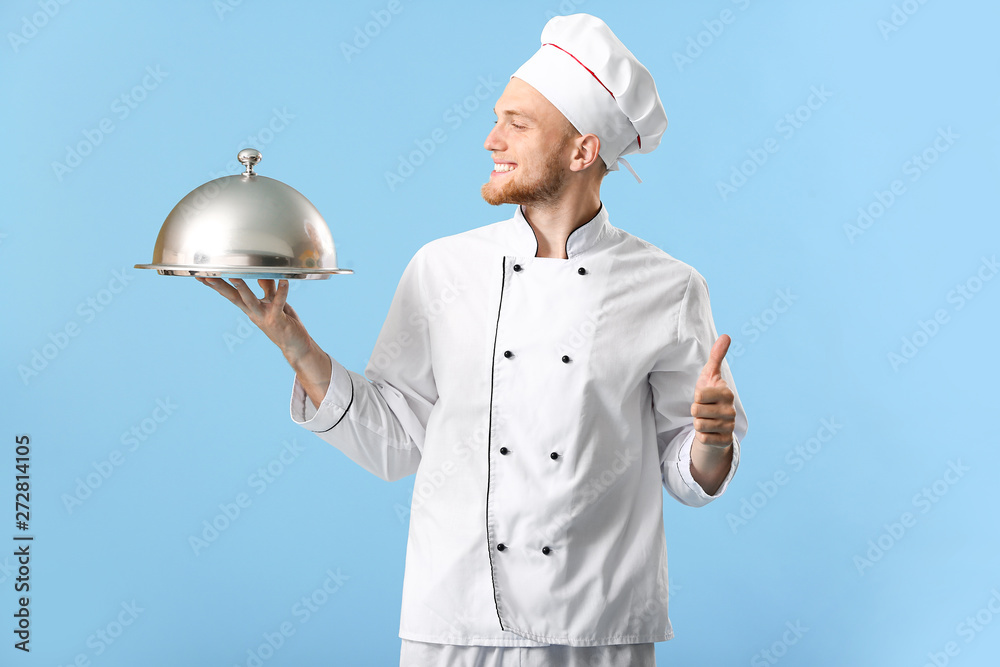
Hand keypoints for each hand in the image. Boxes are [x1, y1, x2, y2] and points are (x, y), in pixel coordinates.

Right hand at [196, 278, 311, 362]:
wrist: (296, 345)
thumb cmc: (285, 322)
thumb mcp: (274, 302)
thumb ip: (268, 288)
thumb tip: (261, 274)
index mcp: (251, 308)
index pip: (231, 294)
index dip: (217, 286)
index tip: (202, 276)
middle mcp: (254, 313)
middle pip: (234, 297)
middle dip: (220, 287)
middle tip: (207, 276)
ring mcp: (264, 316)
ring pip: (250, 301)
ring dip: (242, 289)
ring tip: (234, 277)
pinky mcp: (277, 319)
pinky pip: (279, 303)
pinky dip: (282, 291)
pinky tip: (284, 281)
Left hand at [690, 334, 735, 448]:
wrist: (714, 422)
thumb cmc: (709, 395)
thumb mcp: (710, 375)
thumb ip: (716, 356)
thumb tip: (726, 335)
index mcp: (727, 393)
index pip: (699, 395)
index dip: (696, 397)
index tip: (703, 397)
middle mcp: (731, 411)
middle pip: (696, 411)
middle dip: (695, 411)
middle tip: (703, 410)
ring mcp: (729, 427)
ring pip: (699, 425)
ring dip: (698, 423)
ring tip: (705, 419)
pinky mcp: (725, 442)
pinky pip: (703, 439)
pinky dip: (701, 436)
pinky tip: (709, 431)